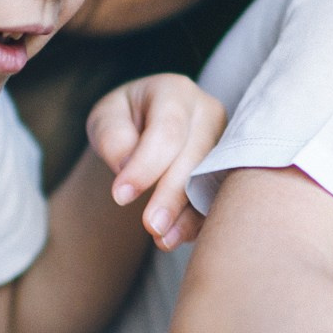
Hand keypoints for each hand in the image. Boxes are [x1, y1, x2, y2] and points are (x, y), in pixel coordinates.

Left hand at [86, 73, 225, 250]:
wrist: (145, 130)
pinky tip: (174, 238)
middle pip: (195, 157)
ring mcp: (223, 142)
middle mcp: (208, 113)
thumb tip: (126, 164)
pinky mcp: (227, 169)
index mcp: (176, 92)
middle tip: (150, 226)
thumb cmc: (123, 122)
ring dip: (188, 215)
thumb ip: (112, 137)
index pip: (167, 130)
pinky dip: (196, 222)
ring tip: (162, 240)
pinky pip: (217, 199)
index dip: (146, 165)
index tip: (120, 196)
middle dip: (172, 195)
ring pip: (211, 181)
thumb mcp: (106, 119)